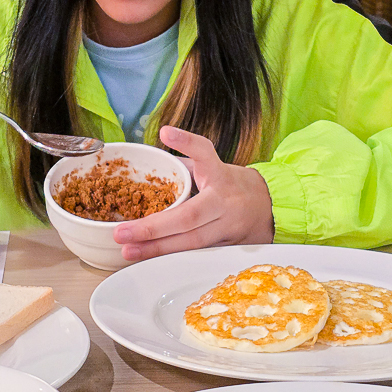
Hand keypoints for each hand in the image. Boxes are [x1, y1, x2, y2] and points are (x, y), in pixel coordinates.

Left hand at [112, 125, 273, 260]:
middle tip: (122, 232)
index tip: (166, 132)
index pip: (205, 153)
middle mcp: (225, 201)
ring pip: (191, 242)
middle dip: (153, 228)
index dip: (187, 142)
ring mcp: (228, 227)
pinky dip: (170, 258)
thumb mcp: (212, 168)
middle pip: (188, 216)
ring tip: (129, 251)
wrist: (269, 207)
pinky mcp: (227, 246)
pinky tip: (148, 260)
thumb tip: (149, 157)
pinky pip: (195, 254)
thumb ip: (183, 166)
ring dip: (156, 249)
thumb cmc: (231, 185)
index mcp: (220, 174)